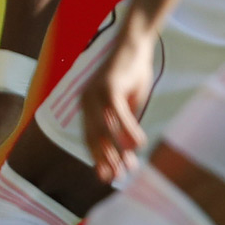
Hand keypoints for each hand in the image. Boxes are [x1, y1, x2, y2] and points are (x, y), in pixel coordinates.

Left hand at [81, 35, 155, 183]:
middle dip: (105, 160)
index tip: (105, 176)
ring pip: (105, 129)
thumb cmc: (131, 74)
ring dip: (116, 150)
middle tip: (115, 178)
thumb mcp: (127, 104)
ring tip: (127, 167)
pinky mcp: (108, 87)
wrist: (134, 45)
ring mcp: (95, 94)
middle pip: (93, 137)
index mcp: (88, 106)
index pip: (90, 137)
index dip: (97, 157)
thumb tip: (129, 149)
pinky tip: (138, 145)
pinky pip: (118, 114)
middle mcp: (86, 101)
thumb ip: (124, 123)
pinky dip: (129, 130)